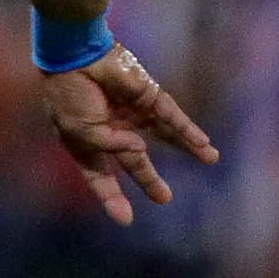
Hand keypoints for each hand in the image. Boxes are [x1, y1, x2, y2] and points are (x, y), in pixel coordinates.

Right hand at [44, 43, 217, 223]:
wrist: (75, 58)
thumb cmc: (68, 97)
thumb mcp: (81, 133)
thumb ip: (111, 146)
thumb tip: (141, 147)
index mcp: (85, 142)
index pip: (99, 175)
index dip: (110, 197)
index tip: (125, 219)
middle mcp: (111, 130)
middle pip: (134, 160)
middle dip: (149, 179)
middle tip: (164, 197)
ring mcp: (130, 113)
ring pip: (164, 136)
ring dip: (187, 148)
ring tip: (210, 158)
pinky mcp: (148, 96)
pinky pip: (172, 117)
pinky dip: (188, 131)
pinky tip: (203, 145)